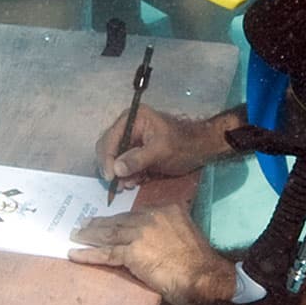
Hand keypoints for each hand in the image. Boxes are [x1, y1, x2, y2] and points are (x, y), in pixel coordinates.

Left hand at [69, 204, 233, 304]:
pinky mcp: (132, 253)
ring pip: (109, 234)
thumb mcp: (188, 232)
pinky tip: (74, 254)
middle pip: (119, 221)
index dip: (119, 218)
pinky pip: (105, 253)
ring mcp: (140, 234)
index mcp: (166, 210)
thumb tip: (161, 237)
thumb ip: (172, 229)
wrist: (203, 275)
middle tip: (83, 224)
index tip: (109, 220)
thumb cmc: (199, 260)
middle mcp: (151, 217)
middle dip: (99, 224)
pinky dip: (88, 254)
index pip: (136, 213)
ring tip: (75, 235)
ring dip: (89, 236)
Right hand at [97, 105, 229, 187]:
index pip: (110, 139)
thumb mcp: (161, 151)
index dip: (107, 159)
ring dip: (120, 175)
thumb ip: (138, 159)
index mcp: (131, 118)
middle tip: (119, 185)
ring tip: (131, 184)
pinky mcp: (133, 153)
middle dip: (113, 168)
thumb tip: (116, 169)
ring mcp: (130, 141)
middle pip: (108, 149)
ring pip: (114, 160)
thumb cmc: (182, 145)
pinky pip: (122, 167)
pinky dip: (127, 176)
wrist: (198, 151)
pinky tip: (137, 181)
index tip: (110, 177)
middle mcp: (127, 127)